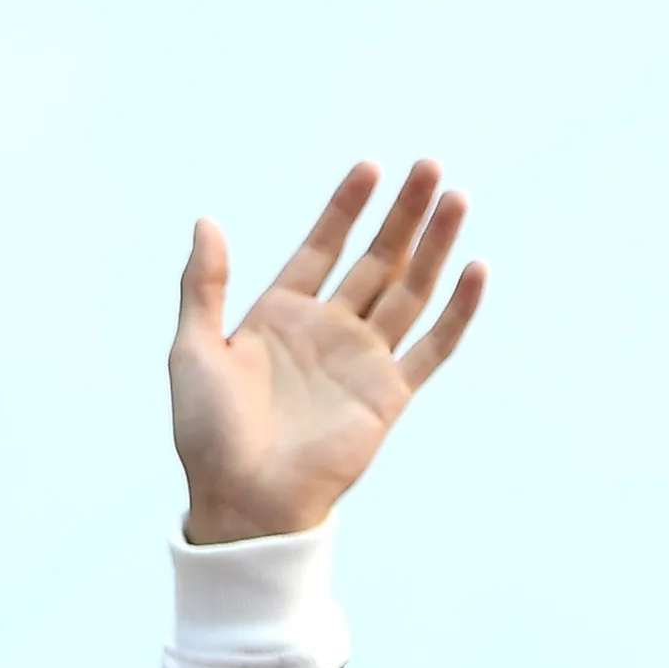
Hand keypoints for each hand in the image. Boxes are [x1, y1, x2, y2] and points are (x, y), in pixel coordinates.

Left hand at [168, 159, 484, 543]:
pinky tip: (474, 268)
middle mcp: (327, 331)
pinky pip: (433, 346)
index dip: (345, 208)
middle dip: (401, 215)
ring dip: (434, 246)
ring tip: (455, 198)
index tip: (370, 167)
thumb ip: (203, 286)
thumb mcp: (194, 350)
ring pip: (409, 290)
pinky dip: (456, 310)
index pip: (322, 248)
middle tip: (428, 166)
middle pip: (375, 259)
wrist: (242, 501)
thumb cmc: (208, 433)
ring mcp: (362, 360)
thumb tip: (206, 221)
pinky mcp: (390, 394)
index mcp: (278, 316)